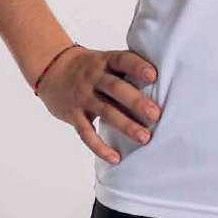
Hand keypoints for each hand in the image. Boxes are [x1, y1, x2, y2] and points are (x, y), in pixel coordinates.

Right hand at [35, 46, 162, 164]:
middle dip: (136, 102)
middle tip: (156, 115)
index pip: (122, 61)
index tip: (153, 76)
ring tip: (145, 138)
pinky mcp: (74, 115)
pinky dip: (100, 147)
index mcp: (105, 61)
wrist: (53, 69)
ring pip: (105, 112)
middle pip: (116, 89)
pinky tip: (116, 158)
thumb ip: (127, 68)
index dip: (137, 67)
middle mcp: (93, 78)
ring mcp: (83, 97)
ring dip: (126, 125)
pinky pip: (86, 133)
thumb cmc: (91, 67)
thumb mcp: (106, 59)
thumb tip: (164, 79)